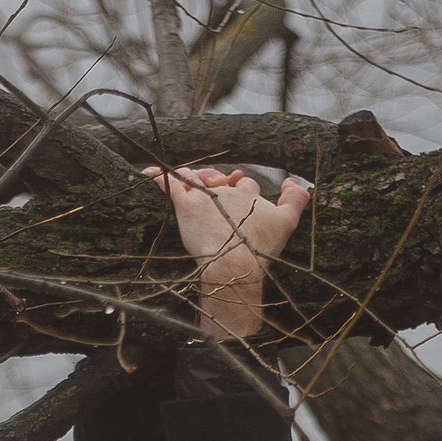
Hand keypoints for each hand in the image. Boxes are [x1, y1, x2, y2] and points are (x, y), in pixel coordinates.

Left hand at [144, 165, 309, 340]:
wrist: (235, 265)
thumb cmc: (260, 250)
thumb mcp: (287, 224)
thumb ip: (295, 200)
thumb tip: (294, 180)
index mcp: (248, 194)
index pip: (243, 184)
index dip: (240, 188)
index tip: (238, 196)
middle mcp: (226, 191)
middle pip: (217, 179)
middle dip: (215, 181)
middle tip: (213, 192)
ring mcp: (205, 197)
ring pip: (193, 178)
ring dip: (190, 178)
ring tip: (186, 183)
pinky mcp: (186, 206)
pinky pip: (168, 184)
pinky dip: (156, 177)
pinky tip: (146, 174)